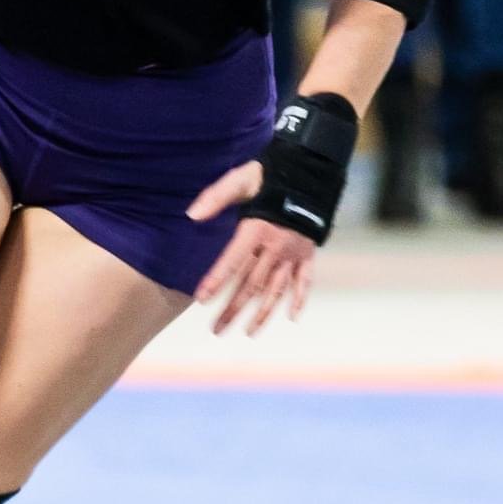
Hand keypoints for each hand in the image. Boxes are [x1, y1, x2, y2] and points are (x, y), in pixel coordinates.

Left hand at [187, 159, 316, 335]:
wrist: (311, 170)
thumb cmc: (270, 174)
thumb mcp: (240, 178)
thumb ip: (216, 197)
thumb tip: (191, 216)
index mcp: (257, 230)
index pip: (232, 261)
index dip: (216, 281)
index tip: (201, 300)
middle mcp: (276, 247)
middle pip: (252, 284)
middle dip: (233, 309)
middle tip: (216, 330)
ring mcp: (294, 253)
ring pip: (276, 289)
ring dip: (262, 313)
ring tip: (248, 333)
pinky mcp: (308, 253)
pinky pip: (305, 281)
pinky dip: (300, 299)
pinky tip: (291, 317)